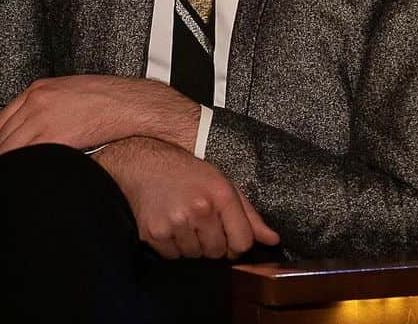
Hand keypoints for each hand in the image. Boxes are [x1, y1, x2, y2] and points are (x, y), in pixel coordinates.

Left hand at [0, 75, 199, 155]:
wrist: (135, 105)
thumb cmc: (114, 101)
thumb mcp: (76, 94)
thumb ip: (54, 107)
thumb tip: (43, 129)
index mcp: (41, 89)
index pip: (4, 119)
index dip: (6, 140)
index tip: (12, 152)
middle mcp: (38, 101)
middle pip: (3, 136)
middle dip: (9, 155)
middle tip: (21, 168)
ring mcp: (43, 118)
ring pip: (11, 151)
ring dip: (18, 165)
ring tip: (32, 174)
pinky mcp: (54, 137)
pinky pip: (27, 159)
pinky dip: (29, 169)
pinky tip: (40, 174)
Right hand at [93, 136, 278, 260]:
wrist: (144, 160)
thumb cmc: (187, 170)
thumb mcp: (221, 182)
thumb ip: (249, 213)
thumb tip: (273, 239)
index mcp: (220, 194)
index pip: (243, 242)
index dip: (238, 242)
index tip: (228, 234)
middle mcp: (200, 209)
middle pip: (218, 252)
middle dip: (212, 241)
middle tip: (201, 220)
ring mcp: (176, 223)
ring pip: (195, 256)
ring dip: (192, 243)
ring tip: (183, 218)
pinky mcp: (155, 234)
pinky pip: (173, 257)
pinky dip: (173, 246)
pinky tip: (170, 223)